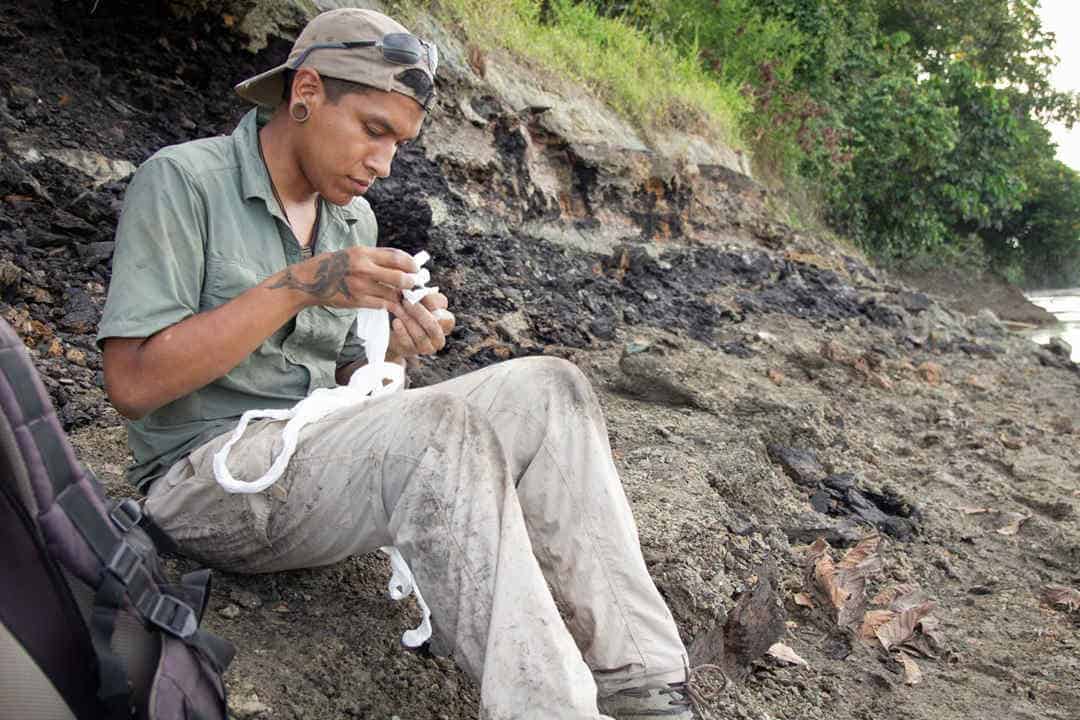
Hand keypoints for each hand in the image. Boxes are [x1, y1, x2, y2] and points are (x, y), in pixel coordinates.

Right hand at [268, 246, 417, 312]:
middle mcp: (363, 268)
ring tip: (405, 295)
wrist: (309, 281)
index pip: (396, 257)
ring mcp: (360, 286)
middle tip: (414, 284)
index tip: (416, 268)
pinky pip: (381, 304)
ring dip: (401, 296)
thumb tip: (400, 260)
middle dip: (411, 282)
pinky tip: (392, 303)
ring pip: (392, 293)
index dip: (411, 263)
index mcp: (363, 253)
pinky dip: (389, 304)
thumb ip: (375, 256)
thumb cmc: (333, 265)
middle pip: (399, 277)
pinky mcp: (357, 301)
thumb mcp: (354, 253)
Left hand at [386, 292, 455, 361]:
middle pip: (432, 326)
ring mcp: (426, 348)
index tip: (419, 296)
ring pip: (419, 335)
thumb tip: (419, 293)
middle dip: (418, 312)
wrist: (395, 327)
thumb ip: (426, 296)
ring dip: (407, 319)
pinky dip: (401, 331)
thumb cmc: (413, 310)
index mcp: (446, 324)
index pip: (447, 318)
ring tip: (396, 308)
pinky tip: (396, 322)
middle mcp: (439, 339)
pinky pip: (408, 342)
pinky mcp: (411, 351)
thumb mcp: (422, 300)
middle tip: (406, 301)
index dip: (433, 307)